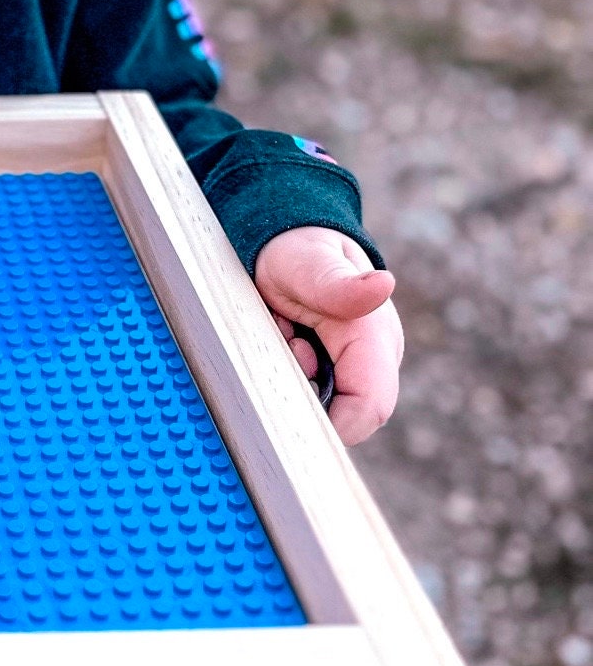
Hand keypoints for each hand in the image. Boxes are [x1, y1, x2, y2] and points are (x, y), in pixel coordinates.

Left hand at [253, 226, 401, 446]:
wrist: (288, 239)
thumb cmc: (299, 249)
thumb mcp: (309, 262)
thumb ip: (340, 285)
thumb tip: (383, 287)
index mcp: (375, 339)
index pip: (369, 407)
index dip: (337, 426)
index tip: (293, 416)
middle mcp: (370, 359)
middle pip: (343, 413)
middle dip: (303, 390)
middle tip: (286, 339)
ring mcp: (350, 365)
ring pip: (317, 402)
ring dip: (290, 376)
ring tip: (283, 329)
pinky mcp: (330, 368)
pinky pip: (302, 388)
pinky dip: (283, 369)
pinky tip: (281, 337)